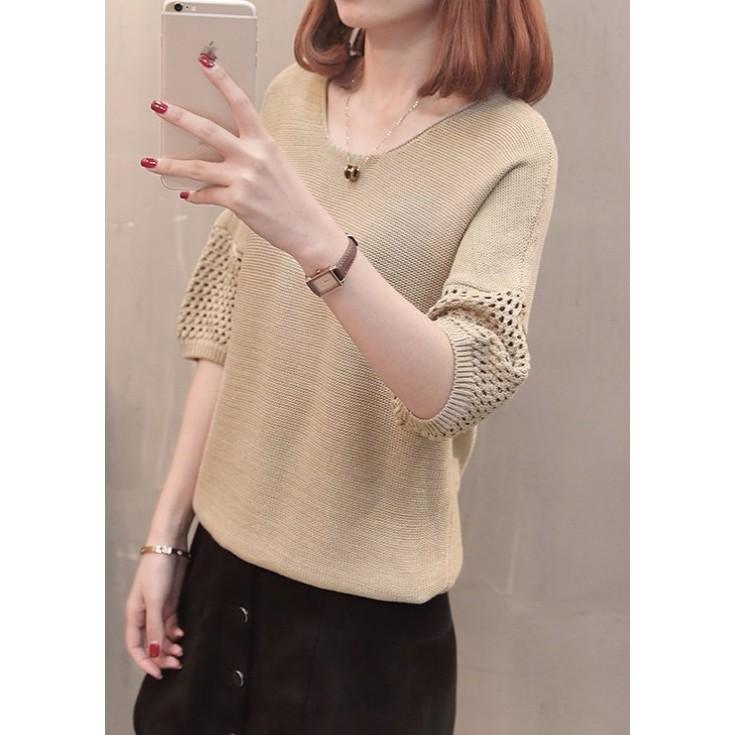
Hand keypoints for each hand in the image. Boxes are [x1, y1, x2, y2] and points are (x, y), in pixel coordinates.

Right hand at [125, 548, 187, 678]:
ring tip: (181, 652)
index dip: (144, 662)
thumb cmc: (156, 570)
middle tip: (176, 664)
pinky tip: (182, 636)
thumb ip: (155, 627)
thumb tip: (153, 653)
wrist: (169, 547)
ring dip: (169, 646)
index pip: (134, 646)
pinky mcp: (170, 602)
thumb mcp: (155, 600)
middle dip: (160, 657)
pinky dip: (175, 632)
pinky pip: (170, 624)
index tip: (158, 674)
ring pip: (161, 635)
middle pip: (149, 644)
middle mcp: (144, 614)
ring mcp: (157, 608)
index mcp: (134, 615)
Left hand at [140, 53, 335, 260]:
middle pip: (207, 130)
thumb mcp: (276, 165)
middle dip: (179, 116)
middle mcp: (253, 157)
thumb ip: (251, 153)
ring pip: (196, 167)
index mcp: (264, 143)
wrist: (306, 228)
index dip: (221, 81)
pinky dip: (195, 195)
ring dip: (169, 164)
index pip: (240, 104)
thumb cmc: (291, 197)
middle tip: (158, 105)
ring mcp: (243, 179)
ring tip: (149, 161)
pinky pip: (206, 194)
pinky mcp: (237, 201)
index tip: (204, 63)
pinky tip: (186, 194)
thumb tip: (217, 150)